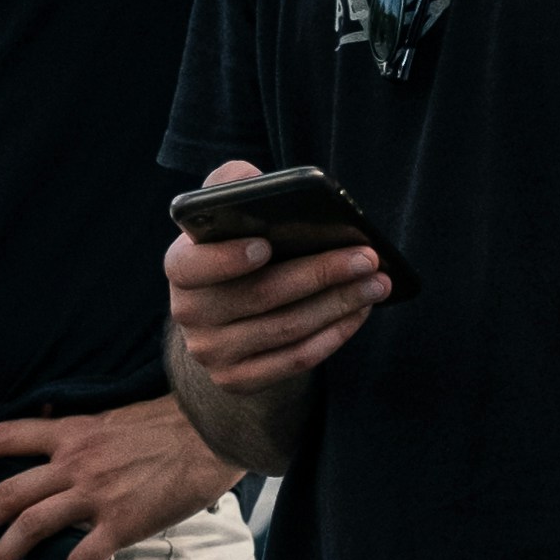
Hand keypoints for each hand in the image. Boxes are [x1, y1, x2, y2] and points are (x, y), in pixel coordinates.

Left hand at [0, 397, 236, 559]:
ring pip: (30, 527)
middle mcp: (74, 463)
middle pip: (5, 493)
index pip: (8, 435)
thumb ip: (89, 433)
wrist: (215, 433)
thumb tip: (73, 440)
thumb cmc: (176, 424)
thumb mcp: (119, 417)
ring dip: (0, 555)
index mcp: (72, 433)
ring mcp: (94, 495)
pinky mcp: (120, 524)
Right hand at [165, 158, 388, 399]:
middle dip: (320, 274)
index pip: (191, 266)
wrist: (226, 313)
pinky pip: (295, 360)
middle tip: (366, 257)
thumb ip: (231, 185)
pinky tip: (360, 311)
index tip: (266, 244)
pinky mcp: (237, 380)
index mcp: (181, 267)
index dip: (226, 259)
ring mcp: (211, 353)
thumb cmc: (237, 246)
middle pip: (260, 296)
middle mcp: (188, 314)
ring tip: (377, 282)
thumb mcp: (226, 211)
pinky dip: (334, 335)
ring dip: (339, 304)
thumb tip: (253, 179)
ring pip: (286, 329)